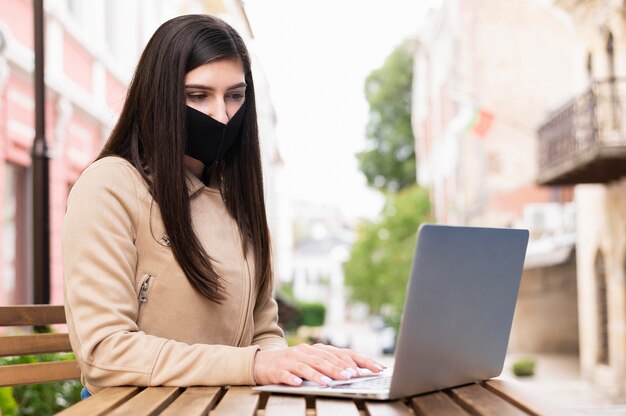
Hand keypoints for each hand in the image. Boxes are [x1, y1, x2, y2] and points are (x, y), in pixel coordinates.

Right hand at [253, 343, 385, 385]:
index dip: (359, 360)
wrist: (261, 363)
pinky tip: (298, 383)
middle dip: (341, 368)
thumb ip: (330, 365)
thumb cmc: (292, 364)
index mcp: (317, 349)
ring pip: (308, 366)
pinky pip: (286, 374)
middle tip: (353, 376)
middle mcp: (306, 351)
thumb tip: (355, 372)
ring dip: (320, 374)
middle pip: (326, 359)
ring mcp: (291, 360)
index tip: (375, 368)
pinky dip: (292, 378)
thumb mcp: (312, 362)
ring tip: (331, 381)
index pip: (342, 353)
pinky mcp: (278, 369)